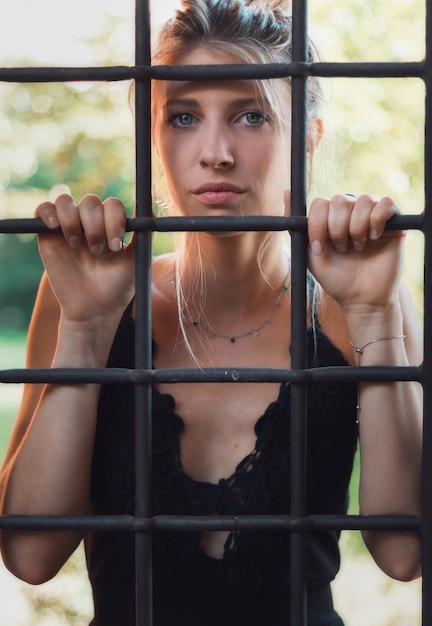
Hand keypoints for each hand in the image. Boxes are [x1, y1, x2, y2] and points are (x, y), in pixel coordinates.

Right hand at [35, 194, 134, 322]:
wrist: (95, 309)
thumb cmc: (118, 286)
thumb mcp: (136, 260)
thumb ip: (143, 235)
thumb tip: (149, 208)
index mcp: (110, 225)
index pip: (112, 205)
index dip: (114, 220)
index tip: (115, 246)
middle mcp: (89, 223)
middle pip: (90, 202)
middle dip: (95, 225)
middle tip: (98, 251)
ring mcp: (68, 227)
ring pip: (65, 201)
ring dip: (73, 220)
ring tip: (77, 246)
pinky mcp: (48, 236)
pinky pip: (43, 209)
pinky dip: (48, 212)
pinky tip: (55, 227)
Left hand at [304, 193, 403, 308]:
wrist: (361, 298)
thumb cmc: (335, 278)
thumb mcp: (308, 253)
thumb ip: (297, 225)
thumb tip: (286, 192)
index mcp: (331, 217)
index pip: (320, 203)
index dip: (317, 225)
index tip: (319, 249)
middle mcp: (351, 212)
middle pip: (340, 200)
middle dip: (337, 229)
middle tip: (342, 250)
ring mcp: (372, 215)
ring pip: (363, 200)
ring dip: (357, 228)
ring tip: (358, 248)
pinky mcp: (394, 222)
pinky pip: (385, 203)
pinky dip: (377, 220)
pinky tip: (375, 238)